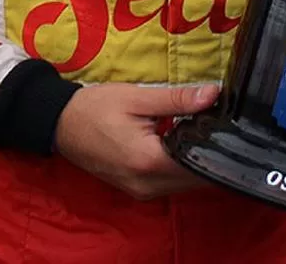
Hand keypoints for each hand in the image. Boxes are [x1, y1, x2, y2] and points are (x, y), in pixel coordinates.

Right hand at [53, 82, 218, 199]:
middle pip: (197, 178)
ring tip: (200, 129)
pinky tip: (183, 143)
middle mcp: (148, 185)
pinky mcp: (138, 190)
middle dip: (210, 152)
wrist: (61, 125)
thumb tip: (213, 94)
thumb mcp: (137, 97)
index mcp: (149, 161)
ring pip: (186, 184)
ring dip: (197, 161)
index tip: (224, 121)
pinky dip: (181, 167)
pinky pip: (171, 184)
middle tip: (216, 122)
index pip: (200, 162)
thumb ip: (178, 99)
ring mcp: (142, 192)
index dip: (217, 143)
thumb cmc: (96, 107)